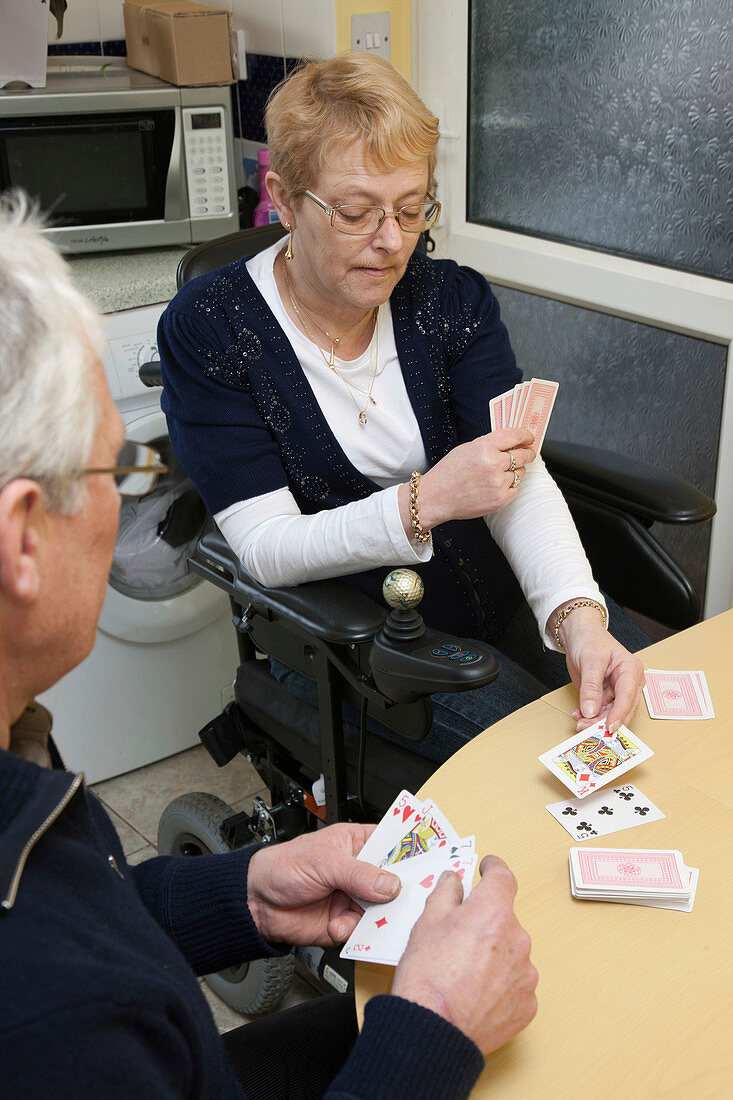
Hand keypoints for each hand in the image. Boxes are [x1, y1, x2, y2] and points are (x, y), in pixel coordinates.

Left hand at [247, 824, 399, 946]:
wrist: (256, 903)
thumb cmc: (283, 867)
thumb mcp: (323, 862)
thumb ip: (358, 873)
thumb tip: (389, 883)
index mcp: (358, 844)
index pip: (394, 845)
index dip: (413, 852)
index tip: (431, 861)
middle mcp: (361, 872)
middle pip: (395, 882)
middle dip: (400, 891)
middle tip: (406, 898)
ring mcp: (355, 899)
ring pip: (384, 910)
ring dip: (378, 916)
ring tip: (371, 917)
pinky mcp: (346, 924)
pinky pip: (364, 932)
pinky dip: (355, 932)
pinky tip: (338, 925)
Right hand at [391, 856, 537, 1056]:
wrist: (433, 1031)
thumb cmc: (427, 978)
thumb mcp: (427, 923)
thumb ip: (446, 893)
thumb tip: (453, 881)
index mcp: (493, 912)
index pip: (502, 877)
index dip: (493, 868)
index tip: (488, 868)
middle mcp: (517, 938)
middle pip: (504, 918)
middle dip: (485, 922)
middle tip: (458, 937)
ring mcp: (525, 973)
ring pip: (511, 951)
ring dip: (494, 954)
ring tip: (464, 973)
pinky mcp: (527, 1004)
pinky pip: (516, 983)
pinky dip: (500, 983)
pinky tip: (476, 993)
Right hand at [400, 428, 535, 532]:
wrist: (436, 497)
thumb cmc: (448, 473)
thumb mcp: (467, 449)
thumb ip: (490, 444)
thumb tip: (511, 442)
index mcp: (485, 447)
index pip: (515, 435)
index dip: (526, 436)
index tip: (529, 438)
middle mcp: (494, 464)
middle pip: (523, 454)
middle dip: (527, 453)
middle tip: (528, 453)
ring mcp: (498, 483)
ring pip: (520, 472)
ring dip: (516, 470)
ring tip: (500, 473)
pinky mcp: (500, 499)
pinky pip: (515, 488)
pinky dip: (510, 485)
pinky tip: (497, 484)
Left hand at [556, 606, 644, 732]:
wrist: (580, 636)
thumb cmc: (590, 641)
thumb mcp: (590, 660)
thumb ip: (591, 686)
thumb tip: (591, 710)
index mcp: (631, 670)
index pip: (628, 696)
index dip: (619, 713)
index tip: (609, 727)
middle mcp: (629, 683)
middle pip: (621, 709)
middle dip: (604, 721)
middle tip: (587, 729)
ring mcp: (618, 691)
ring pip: (610, 713)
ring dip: (595, 721)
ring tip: (579, 721)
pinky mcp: (607, 696)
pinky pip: (600, 711)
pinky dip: (589, 715)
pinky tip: (578, 715)